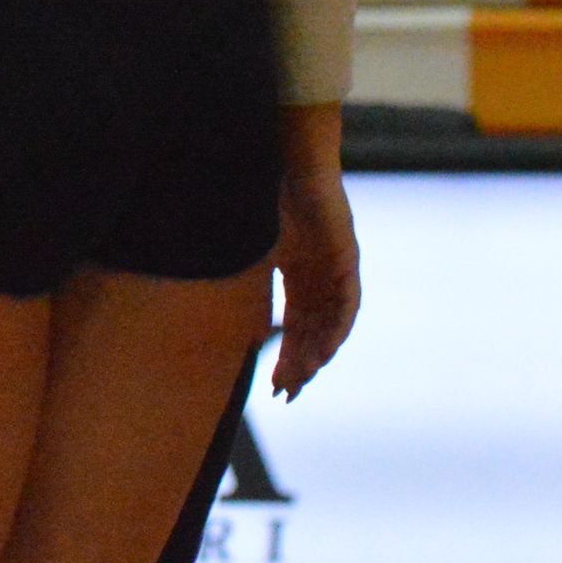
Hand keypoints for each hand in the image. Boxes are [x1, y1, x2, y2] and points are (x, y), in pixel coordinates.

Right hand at [268, 161, 360, 396]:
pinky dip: (335, 330)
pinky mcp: (348, 263)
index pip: (294, 327)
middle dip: (299, 366)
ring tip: (303, 379)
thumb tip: (213, 302)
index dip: (285, 357)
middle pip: (312, 334)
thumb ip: (246, 277)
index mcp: (299, 276)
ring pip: (331, 326)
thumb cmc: (270, 201)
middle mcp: (321, 280)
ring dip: (317, 354)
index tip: (272, 385)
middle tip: (286, 394)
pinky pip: (346, 306)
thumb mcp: (254, 249)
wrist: (294, 168)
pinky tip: (323, 352)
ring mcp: (337, 273)